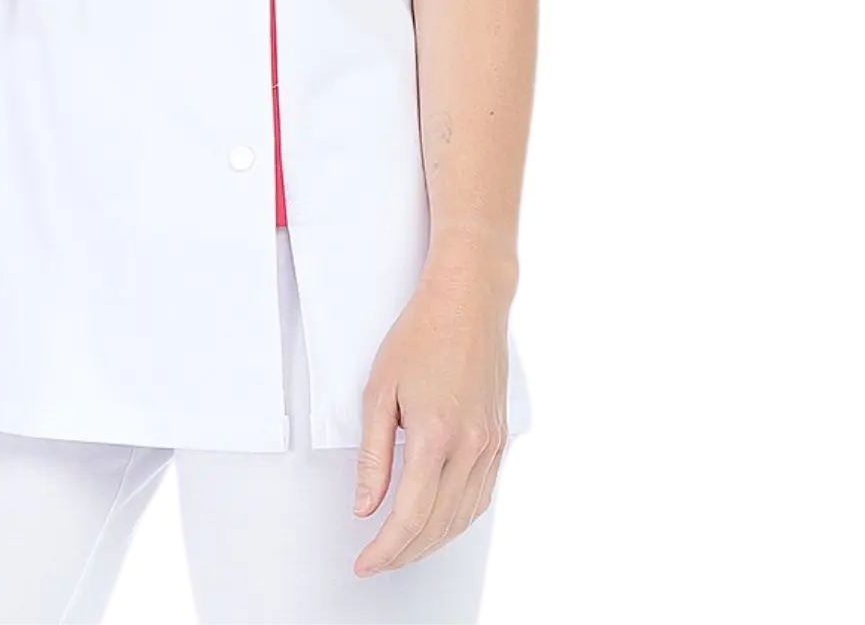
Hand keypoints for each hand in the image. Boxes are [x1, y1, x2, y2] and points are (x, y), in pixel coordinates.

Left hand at [351, 262, 510, 577]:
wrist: (466, 303)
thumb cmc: (423, 334)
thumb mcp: (379, 391)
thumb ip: (373, 456)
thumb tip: (366, 504)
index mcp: (435, 435)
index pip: (410, 516)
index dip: (385, 549)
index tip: (367, 562)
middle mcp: (469, 446)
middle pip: (436, 525)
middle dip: (403, 552)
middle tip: (377, 559)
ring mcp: (488, 445)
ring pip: (461, 517)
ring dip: (430, 541)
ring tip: (401, 546)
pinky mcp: (498, 440)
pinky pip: (480, 497)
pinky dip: (456, 519)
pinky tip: (438, 521)